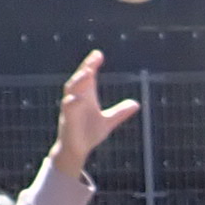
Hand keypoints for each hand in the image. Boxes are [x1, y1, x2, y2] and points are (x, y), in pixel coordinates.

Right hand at [53, 50, 138, 174]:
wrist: (76, 150)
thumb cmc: (88, 133)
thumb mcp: (108, 122)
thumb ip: (120, 112)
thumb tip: (136, 104)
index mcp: (86, 97)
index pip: (88, 78)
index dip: (91, 65)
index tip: (98, 54)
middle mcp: (76, 100)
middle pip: (78, 80)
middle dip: (84, 69)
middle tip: (93, 59)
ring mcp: (71, 109)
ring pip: (71, 92)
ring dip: (78, 82)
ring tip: (87, 73)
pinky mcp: (67, 121)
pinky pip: (68, 109)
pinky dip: (72, 102)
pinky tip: (77, 98)